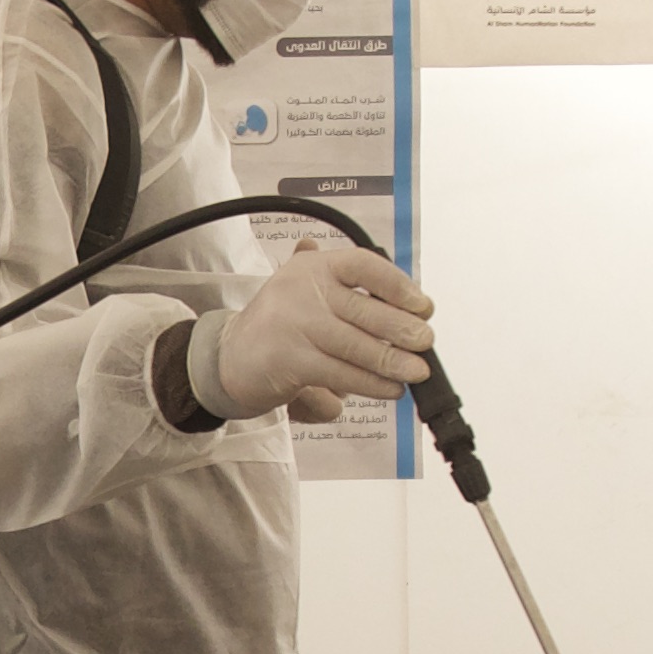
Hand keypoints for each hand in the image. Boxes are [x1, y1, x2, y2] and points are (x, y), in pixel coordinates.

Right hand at [195, 237, 433, 417]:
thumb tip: (406, 305)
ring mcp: (295, 325)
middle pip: (364, 310)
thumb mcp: (309, 293)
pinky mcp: (291, 361)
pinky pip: (341, 374)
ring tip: (416, 370)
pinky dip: (370, 384)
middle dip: (402, 329)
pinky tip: (389, 388)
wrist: (227, 358)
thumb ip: (350, 292)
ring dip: (392, 361)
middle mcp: (302, 289)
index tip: (423, 305)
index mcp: (313, 267)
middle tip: (426, 341)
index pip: (362, 265)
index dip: (397, 285)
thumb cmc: (279, 325)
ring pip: (357, 346)